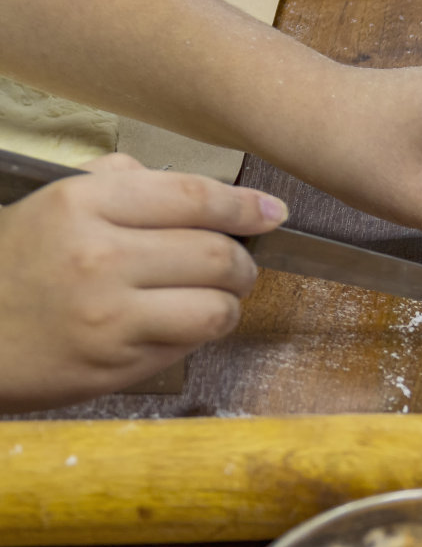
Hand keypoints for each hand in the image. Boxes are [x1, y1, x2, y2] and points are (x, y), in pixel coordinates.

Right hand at [0, 155, 284, 409]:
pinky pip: (192, 342)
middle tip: (240, 264)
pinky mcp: (115, 362)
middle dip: (244, 259)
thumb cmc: (9, 268)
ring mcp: (109, 314)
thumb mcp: (48, 204)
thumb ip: (116, 183)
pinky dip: (202, 332)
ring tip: (216, 296)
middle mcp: (99, 255)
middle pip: (218, 252)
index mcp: (83, 204)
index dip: (245, 206)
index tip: (271, 211)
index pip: (194, 197)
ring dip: (230, 301)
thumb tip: (184, 186)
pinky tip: (182, 323)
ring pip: (218, 304)